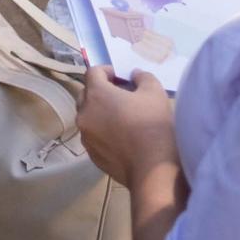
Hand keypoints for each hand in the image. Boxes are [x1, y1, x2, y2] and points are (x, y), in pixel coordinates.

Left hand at [77, 67, 178, 185]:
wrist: (153, 168)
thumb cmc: (153, 125)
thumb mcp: (154, 92)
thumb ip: (142, 77)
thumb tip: (134, 75)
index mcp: (96, 95)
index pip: (93, 72)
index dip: (107, 70)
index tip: (122, 78)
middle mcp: (84, 114)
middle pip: (86, 94)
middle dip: (101, 91)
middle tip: (122, 95)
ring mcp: (86, 137)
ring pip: (88, 117)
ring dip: (100, 112)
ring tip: (122, 117)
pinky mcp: (92, 155)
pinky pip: (93, 136)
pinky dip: (102, 132)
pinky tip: (122, 138)